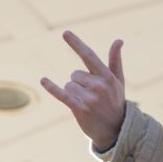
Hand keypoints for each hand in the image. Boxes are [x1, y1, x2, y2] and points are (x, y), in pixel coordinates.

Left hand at [40, 31, 127, 150]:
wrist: (115, 129)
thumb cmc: (115, 101)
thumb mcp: (118, 81)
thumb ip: (115, 61)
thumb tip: (118, 40)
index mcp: (107, 76)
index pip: (89, 56)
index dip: (76, 44)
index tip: (65, 33)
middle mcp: (98, 85)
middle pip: (74, 74)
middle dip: (78, 83)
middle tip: (91, 95)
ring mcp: (89, 98)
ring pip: (68, 85)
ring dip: (73, 93)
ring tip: (86, 103)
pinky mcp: (80, 109)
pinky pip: (62, 94)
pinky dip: (52, 87)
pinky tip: (43, 80)